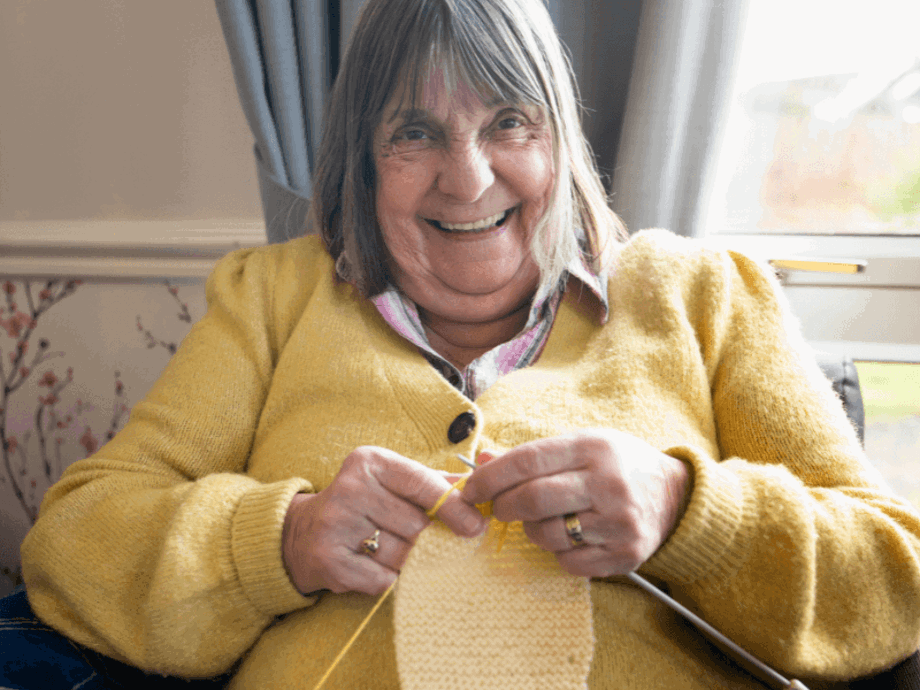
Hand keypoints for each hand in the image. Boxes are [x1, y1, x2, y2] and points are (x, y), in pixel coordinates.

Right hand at [283, 446, 487, 595]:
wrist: (304, 534)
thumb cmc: (363, 504)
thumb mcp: (392, 481)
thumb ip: (433, 483)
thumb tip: (477, 490)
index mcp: (369, 462)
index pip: (422, 483)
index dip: (454, 506)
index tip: (476, 524)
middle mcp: (349, 488)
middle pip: (416, 524)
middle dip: (425, 537)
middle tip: (414, 537)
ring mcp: (336, 525)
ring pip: (403, 554)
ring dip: (406, 559)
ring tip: (385, 548)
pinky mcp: (330, 560)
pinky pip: (384, 579)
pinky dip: (386, 578)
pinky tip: (371, 565)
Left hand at [460, 429, 689, 577]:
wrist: (675, 493)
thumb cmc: (617, 465)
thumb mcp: (581, 445)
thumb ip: (534, 454)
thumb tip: (484, 460)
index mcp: (592, 448)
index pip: (528, 460)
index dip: (491, 477)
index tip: (472, 489)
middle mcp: (608, 483)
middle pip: (534, 499)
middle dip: (504, 507)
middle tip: (499, 509)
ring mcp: (619, 522)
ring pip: (548, 535)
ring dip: (531, 531)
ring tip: (540, 521)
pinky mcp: (626, 554)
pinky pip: (570, 562)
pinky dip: (558, 553)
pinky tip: (569, 537)